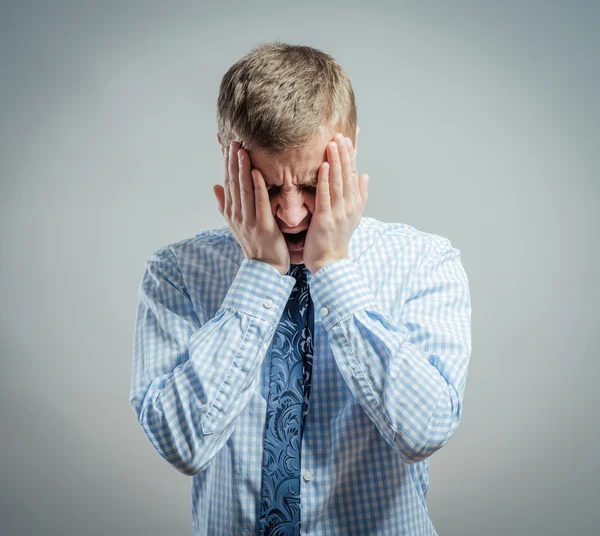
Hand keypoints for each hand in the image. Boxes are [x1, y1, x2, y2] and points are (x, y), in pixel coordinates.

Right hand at [213, 141, 289, 275]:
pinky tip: (258, 172)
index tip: (227, 146)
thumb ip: (225, 205)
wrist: (265, 268)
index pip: (228, 184)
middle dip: (233, 162)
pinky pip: (260, 203)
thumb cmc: (255, 244)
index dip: (227, 165)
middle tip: (234, 142)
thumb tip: (215, 186)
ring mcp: (249, 221)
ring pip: (245, 191)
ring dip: (243, 170)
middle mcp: (237, 215)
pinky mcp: (264, 227)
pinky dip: (258, 187)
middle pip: (234, 184)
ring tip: (242, 151)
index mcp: (231, 213)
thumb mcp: (236, 224)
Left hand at [303, 132, 368, 273]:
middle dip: (344, 153)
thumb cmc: (337, 239)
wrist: (331, 263)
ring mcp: (338, 212)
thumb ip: (360, 195)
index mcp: (354, 203)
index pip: (353, 174)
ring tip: (333, 143)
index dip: (351, 156)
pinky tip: (324, 165)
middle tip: (339, 134)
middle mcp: (349, 205)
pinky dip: (325, 180)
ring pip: (337, 182)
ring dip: (336, 161)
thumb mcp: (353, 216)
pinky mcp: (325, 219)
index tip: (348, 138)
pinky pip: (325, 196)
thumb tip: (364, 175)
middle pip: (347, 174)